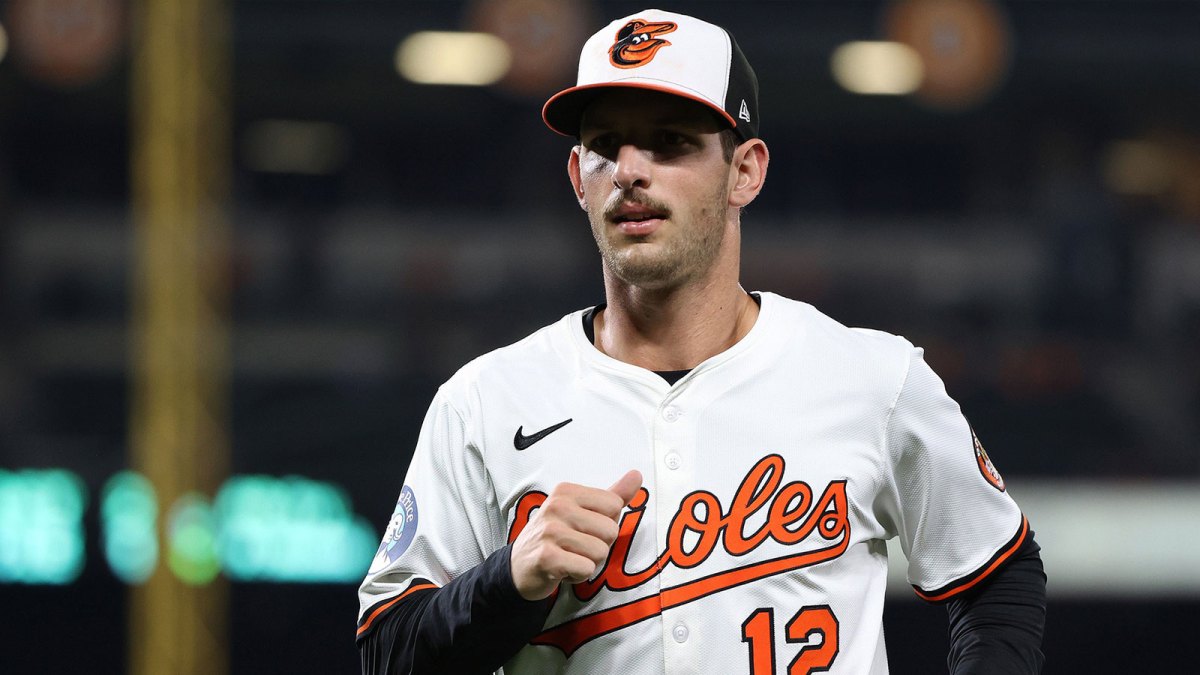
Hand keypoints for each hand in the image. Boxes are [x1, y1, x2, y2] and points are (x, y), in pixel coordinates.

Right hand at [509, 469, 642, 600]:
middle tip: (576, 547)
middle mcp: (557, 506)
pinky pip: (586, 569)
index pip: (614, 505)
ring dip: (589, 563)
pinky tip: (563, 569)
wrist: (518, 566)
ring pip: (600, 552)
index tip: (584, 529)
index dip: (605, 523)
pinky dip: (579, 575)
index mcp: (567, 491)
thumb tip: (637, 475)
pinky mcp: (547, 557)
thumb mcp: (582, 511)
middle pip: (611, 530)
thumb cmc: (555, 537)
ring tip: (569, 557)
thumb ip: (612, 495)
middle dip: (599, 546)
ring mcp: (550, 531)